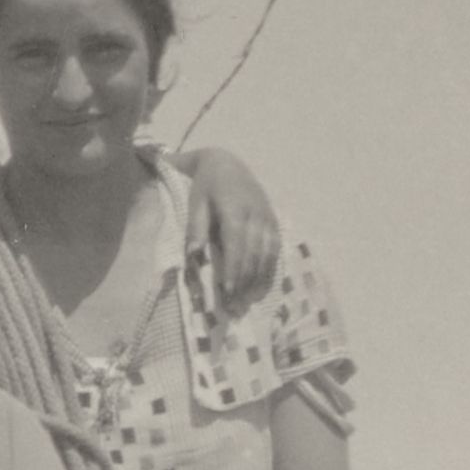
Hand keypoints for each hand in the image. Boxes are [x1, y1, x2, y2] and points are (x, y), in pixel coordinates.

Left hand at [184, 151, 283, 309]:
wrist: (227, 163)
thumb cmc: (206, 186)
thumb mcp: (195, 203)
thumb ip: (196, 229)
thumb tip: (193, 255)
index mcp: (234, 209)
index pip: (237, 244)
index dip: (233, 269)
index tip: (227, 291)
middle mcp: (256, 214)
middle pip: (253, 253)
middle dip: (244, 281)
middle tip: (235, 306)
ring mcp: (268, 217)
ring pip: (267, 253)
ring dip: (258, 279)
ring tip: (247, 301)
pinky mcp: (273, 220)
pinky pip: (275, 248)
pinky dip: (269, 268)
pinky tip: (262, 286)